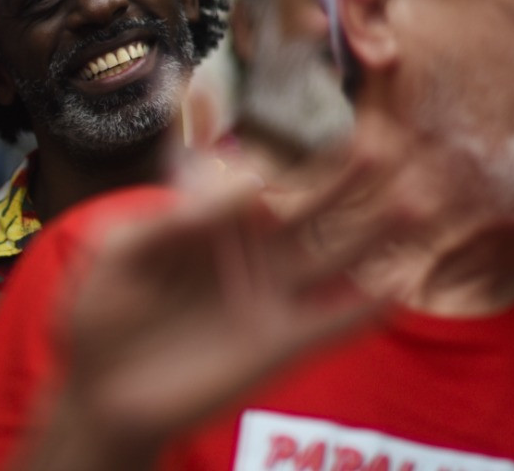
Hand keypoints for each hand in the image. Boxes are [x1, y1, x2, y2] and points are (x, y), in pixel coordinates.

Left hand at [34, 131, 416, 469]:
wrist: (97, 393)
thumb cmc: (99, 315)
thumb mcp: (121, 252)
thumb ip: (174, 218)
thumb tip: (239, 184)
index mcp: (207, 224)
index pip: (256, 180)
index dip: (289, 152)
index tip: (319, 120)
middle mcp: (246, 255)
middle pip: (306, 209)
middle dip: (344, 178)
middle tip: (385, 141)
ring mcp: (266, 299)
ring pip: (330, 258)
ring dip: (373, 232)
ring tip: (417, 199)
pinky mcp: (276, 346)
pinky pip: (330, 324)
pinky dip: (364, 307)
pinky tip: (400, 285)